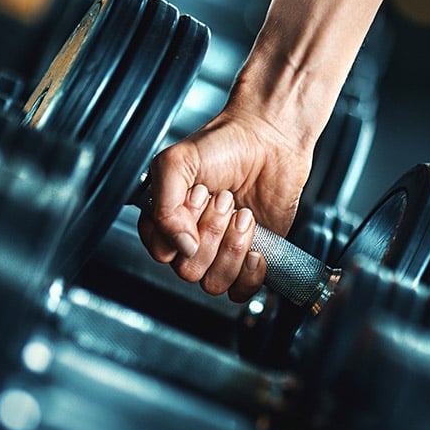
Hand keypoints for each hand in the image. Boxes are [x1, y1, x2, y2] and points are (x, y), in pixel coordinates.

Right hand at [137, 103, 312, 301]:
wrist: (269, 138)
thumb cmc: (224, 144)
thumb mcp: (177, 162)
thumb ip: (164, 206)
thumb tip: (181, 246)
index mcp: (166, 219)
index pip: (160, 251)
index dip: (179, 230)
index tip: (196, 196)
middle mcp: (191, 238)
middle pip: (188, 269)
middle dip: (211, 232)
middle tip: (224, 199)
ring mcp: (220, 251)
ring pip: (214, 282)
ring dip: (232, 247)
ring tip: (243, 214)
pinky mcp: (249, 258)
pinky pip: (241, 291)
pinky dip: (249, 274)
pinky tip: (256, 246)